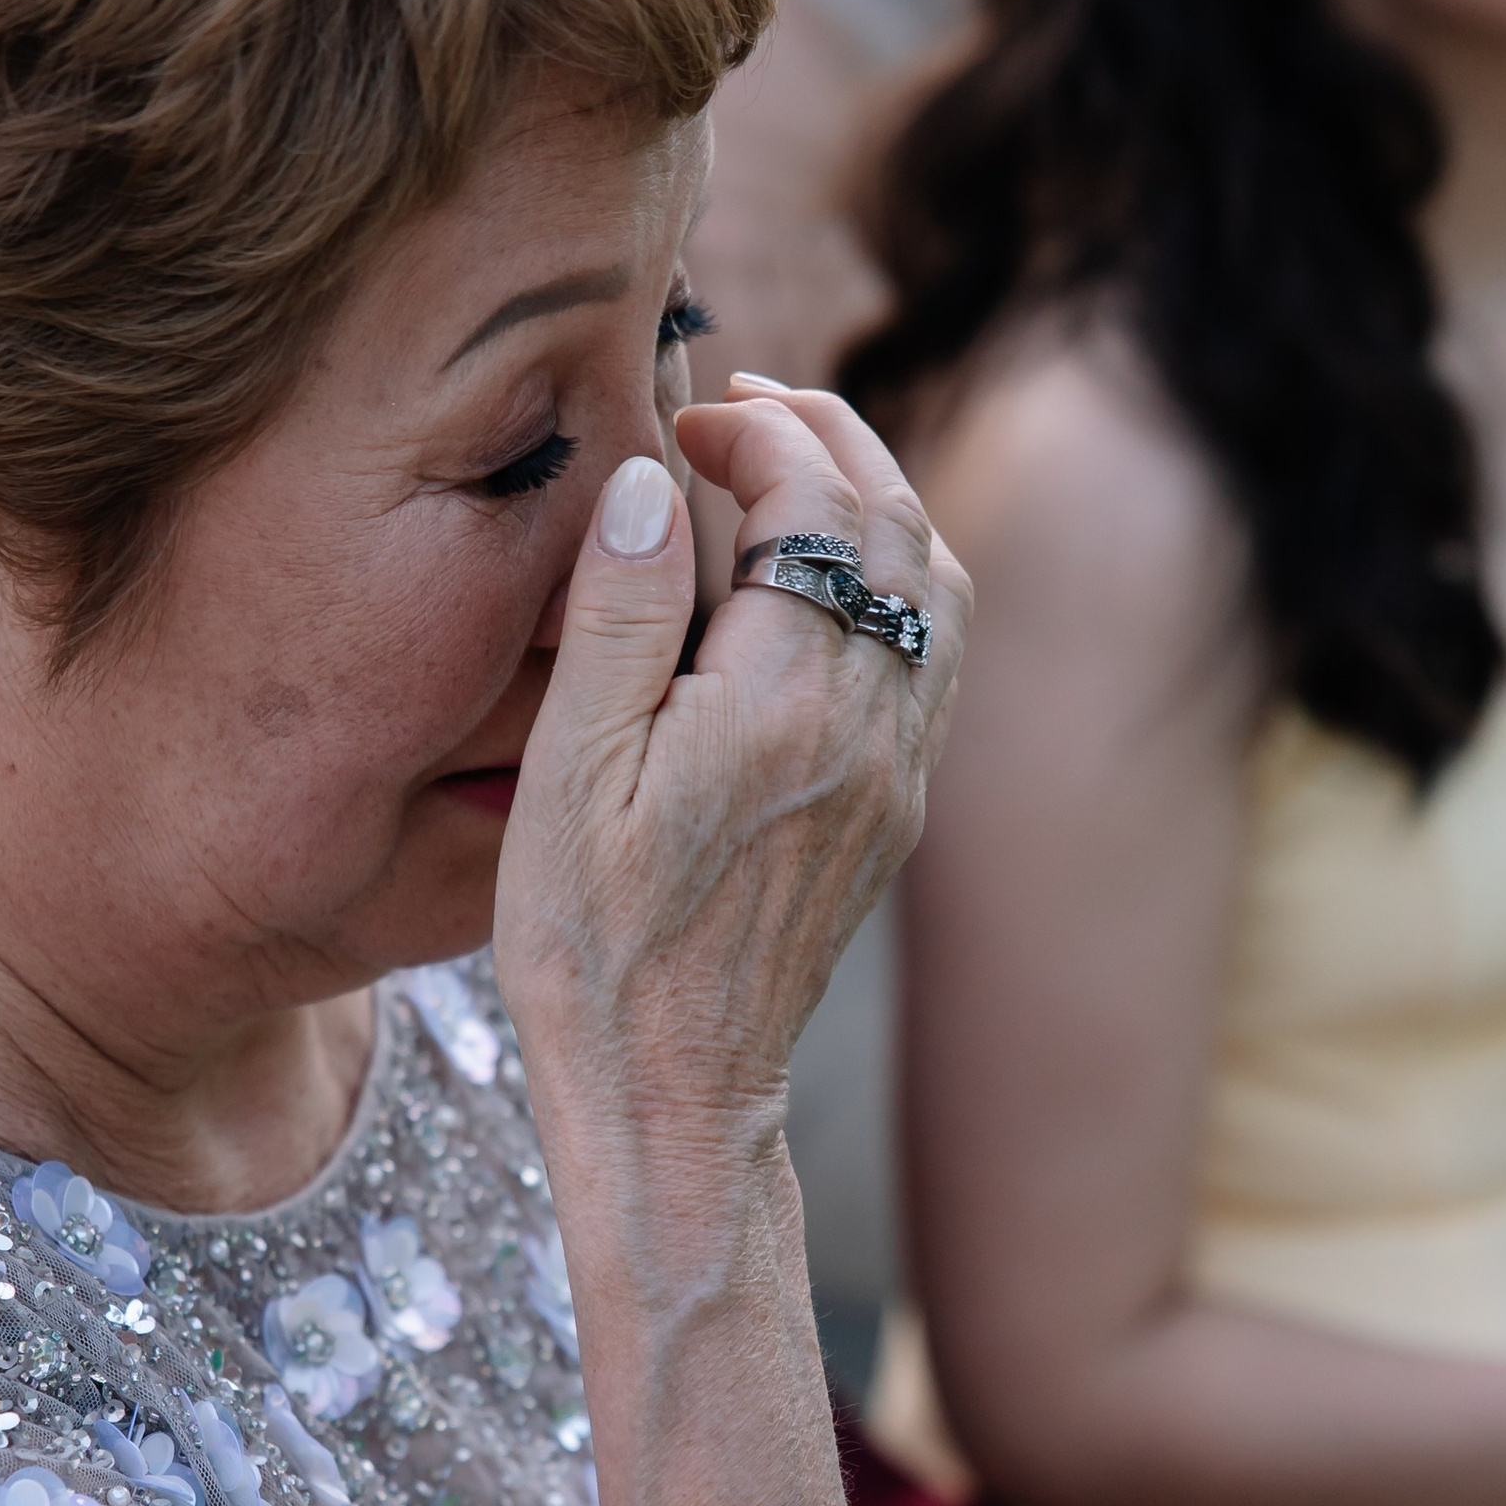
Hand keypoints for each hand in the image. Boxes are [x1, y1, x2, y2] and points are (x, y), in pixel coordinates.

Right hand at [494, 377, 967, 1181]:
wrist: (673, 1097)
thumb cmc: (591, 950)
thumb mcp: (568, 777)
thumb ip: (622, 615)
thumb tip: (660, 483)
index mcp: (783, 703)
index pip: (816, 504)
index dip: (758, 435)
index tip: (687, 426)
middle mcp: (867, 729)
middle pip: (897, 526)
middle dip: (831, 438)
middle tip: (748, 408)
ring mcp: (896, 775)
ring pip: (938, 587)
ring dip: (877, 503)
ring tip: (795, 468)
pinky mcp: (896, 815)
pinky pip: (936, 659)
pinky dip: (898, 581)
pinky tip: (830, 582)